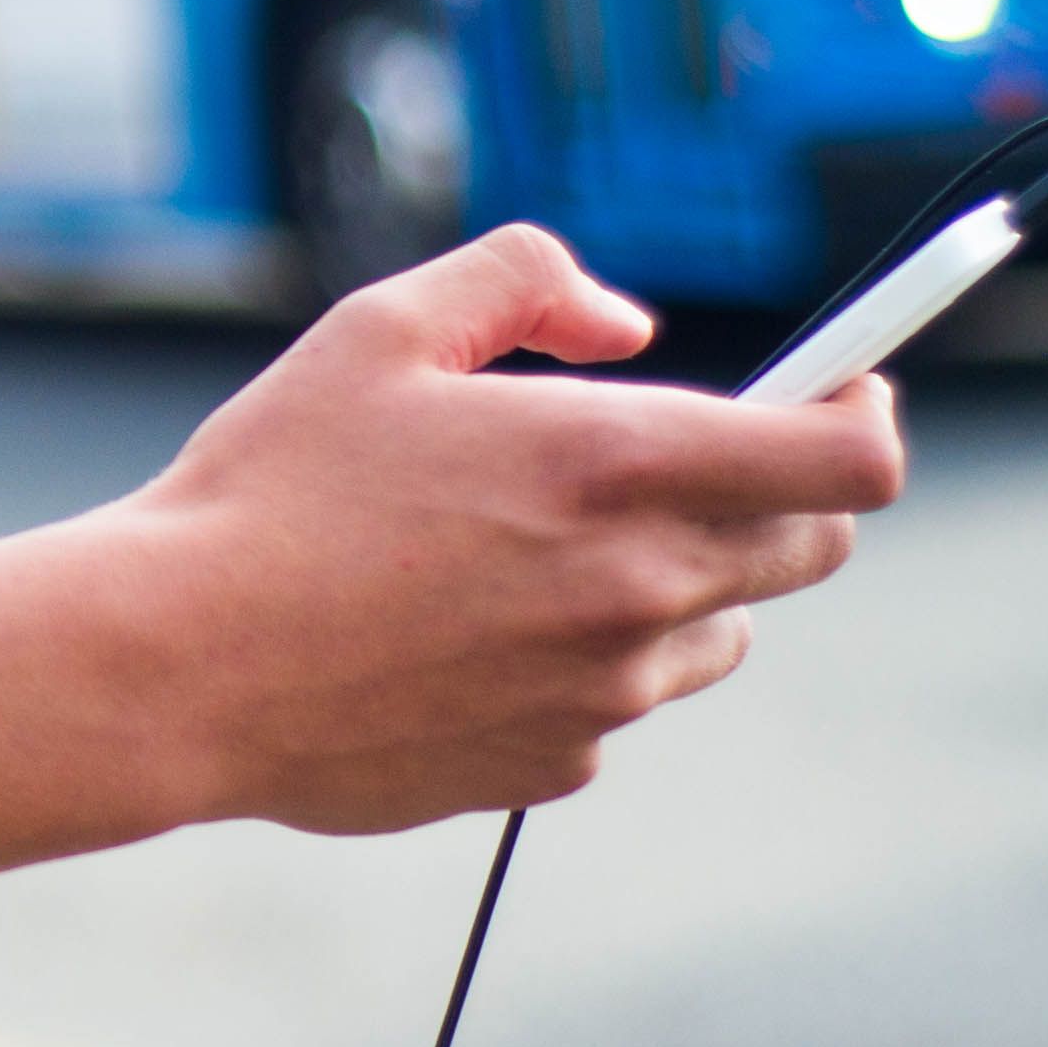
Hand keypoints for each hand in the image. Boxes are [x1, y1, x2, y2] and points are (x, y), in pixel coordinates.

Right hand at [86, 230, 904, 832]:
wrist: (178, 665)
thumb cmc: (270, 488)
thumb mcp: (383, 328)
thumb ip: (526, 281)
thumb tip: (628, 325)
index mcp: (617, 464)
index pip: (850, 459)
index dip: (868, 413)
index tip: (844, 391)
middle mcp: (638, 585)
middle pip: (810, 548)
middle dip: (779, 492)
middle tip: (684, 460)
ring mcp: (605, 691)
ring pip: (717, 632)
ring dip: (680, 581)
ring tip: (542, 551)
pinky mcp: (554, 764)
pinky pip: (617, 704)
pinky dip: (584, 663)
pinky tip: (467, 633)